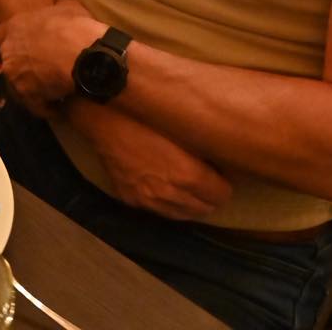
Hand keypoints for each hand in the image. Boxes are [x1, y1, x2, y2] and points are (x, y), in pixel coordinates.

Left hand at [0, 0, 100, 116]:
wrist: (89, 57)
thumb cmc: (78, 28)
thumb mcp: (68, 8)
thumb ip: (56, 10)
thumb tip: (60, 8)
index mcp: (14, 27)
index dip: (2, 45)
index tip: (15, 50)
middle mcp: (8, 51)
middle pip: (6, 63)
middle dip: (20, 68)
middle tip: (41, 72)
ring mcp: (14, 75)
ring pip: (18, 86)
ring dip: (33, 89)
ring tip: (54, 91)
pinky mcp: (26, 96)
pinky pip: (34, 105)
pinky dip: (46, 107)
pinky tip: (60, 107)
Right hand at [72, 108, 232, 219]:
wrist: (104, 119)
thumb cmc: (147, 116)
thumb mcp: (184, 129)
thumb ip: (207, 150)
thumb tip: (227, 162)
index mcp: (187, 175)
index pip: (222, 195)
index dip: (225, 183)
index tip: (221, 173)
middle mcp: (169, 194)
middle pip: (205, 209)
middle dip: (210, 196)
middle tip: (208, 180)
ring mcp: (147, 200)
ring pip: (183, 215)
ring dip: (191, 203)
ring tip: (190, 187)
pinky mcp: (130, 200)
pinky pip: (158, 211)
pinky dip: (167, 204)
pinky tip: (166, 188)